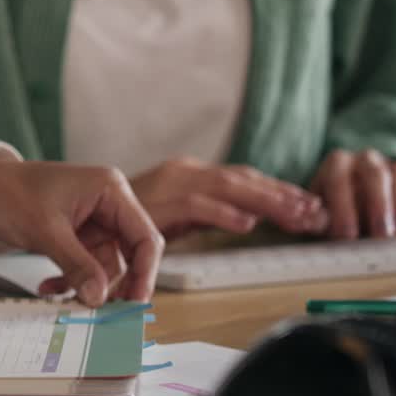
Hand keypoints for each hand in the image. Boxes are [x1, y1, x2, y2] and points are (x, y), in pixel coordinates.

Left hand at [0, 159, 163, 307]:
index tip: (136, 302)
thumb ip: (77, 265)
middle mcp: (107, 204)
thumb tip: (99, 297)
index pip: (144, 236)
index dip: (145, 272)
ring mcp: (93, 220)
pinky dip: (71, 279)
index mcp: (110, 190)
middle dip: (112, 283)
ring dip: (85, 284)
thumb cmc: (11, 193)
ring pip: (105, 264)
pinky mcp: (77, 234)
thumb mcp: (46, 231)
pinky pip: (85, 265)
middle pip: (129, 253)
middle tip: (102, 311)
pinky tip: (49, 287)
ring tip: (61, 297)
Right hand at [130, 158, 325, 238]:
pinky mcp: (158, 203)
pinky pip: (196, 207)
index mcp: (189, 174)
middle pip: (244, 180)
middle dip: (284, 196)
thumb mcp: (174, 214)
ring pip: (229, 188)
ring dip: (266, 202)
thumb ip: (205, 214)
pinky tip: (246, 223)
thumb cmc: (122, 221)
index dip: (278, 190)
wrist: (78, 215)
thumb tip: (246, 220)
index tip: (310, 205)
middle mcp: (184, 172)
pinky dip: (223, 213)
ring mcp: (171, 185)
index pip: (243, 178)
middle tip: (318, 212)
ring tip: (297, 216)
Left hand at [310, 149, 395, 238]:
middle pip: (375, 174)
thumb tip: (314, 222)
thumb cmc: (333, 210)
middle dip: (378, 205)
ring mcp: (391, 166)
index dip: (343, 208)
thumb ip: (317, 219)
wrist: (357, 202)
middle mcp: (365, 159)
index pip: (339, 180)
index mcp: (337, 163)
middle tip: (380, 234)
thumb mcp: (321, 213)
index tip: (347, 235)